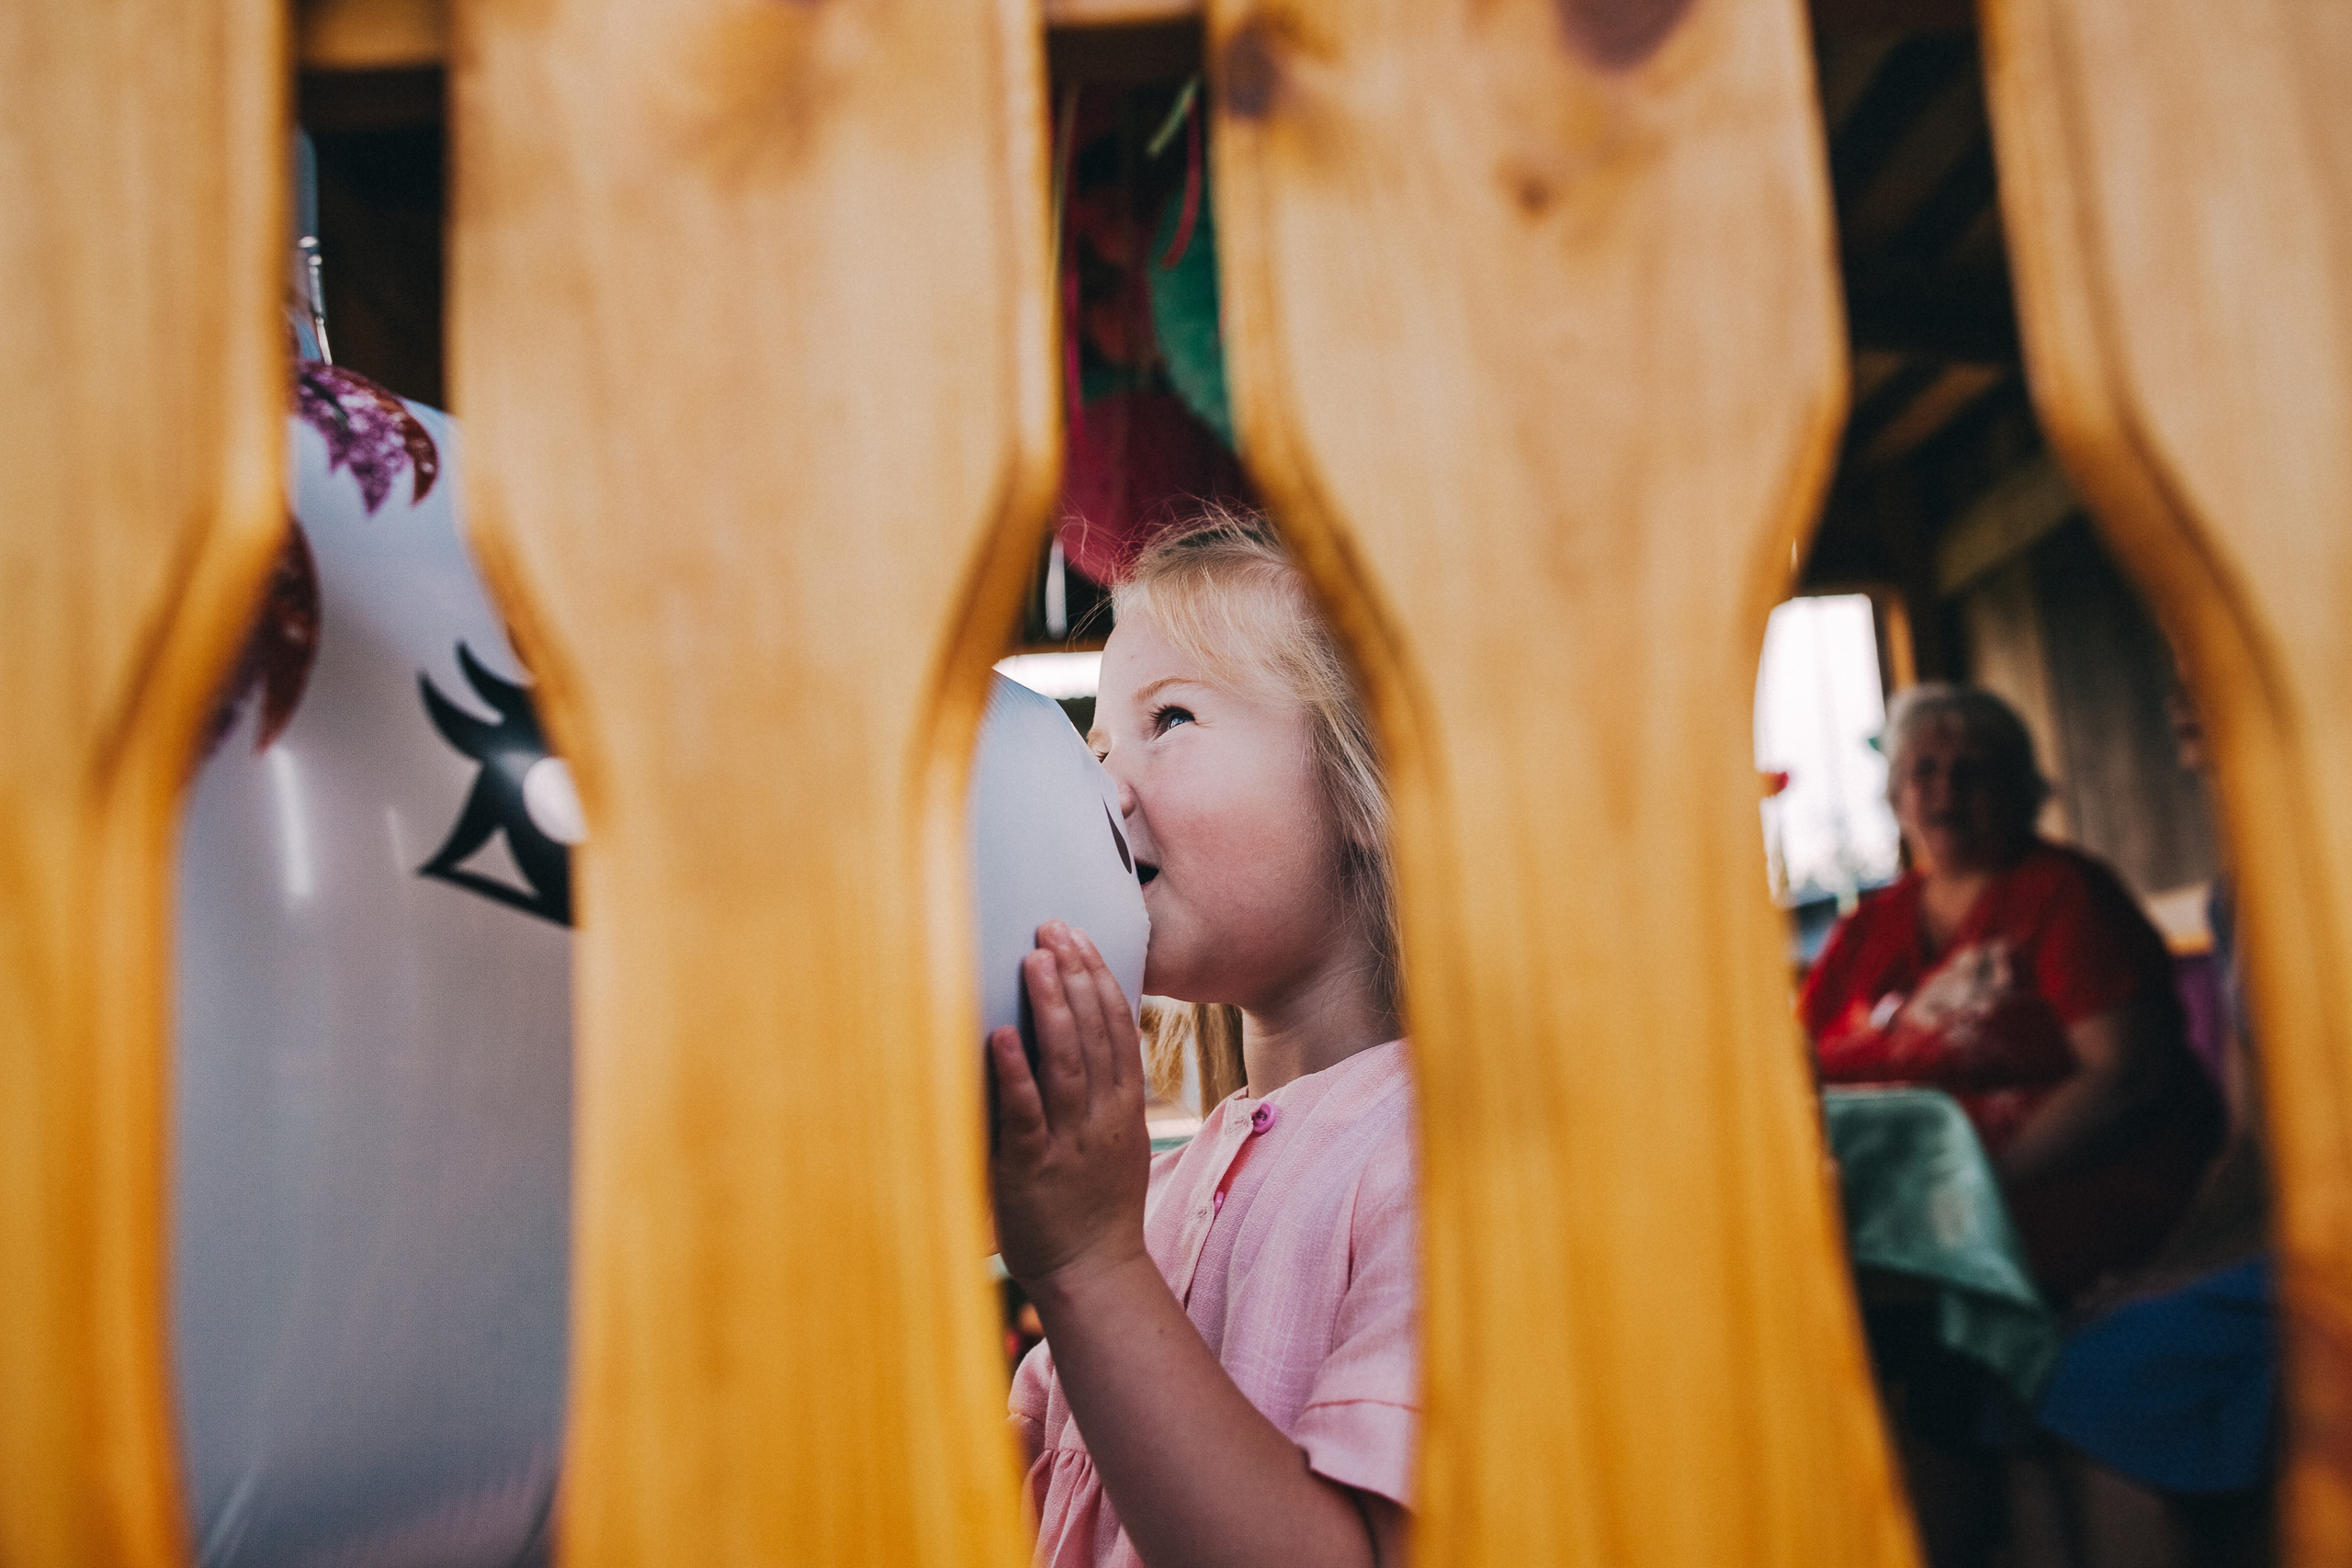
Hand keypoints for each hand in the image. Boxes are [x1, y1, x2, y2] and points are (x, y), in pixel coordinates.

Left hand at [988, 921, 1151, 1288]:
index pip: (1118, 1026)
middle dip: (1075, 975)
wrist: (1094, 1274)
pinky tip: (1000, 1036)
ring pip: (1067, 1064)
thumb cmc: (1096, 1205)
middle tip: (1053, 929)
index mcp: (1123, 1107)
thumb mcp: (1115, 1139)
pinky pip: (1026, 1114)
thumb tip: (1083, 1032)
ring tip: (1035, 961)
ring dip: (1051, 1008)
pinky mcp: (1032, 1169)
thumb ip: (1104, 1089)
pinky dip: (1015, 1073)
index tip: (1078, 937)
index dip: (1099, 977)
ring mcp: (1070, 1143)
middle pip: (1096, 1033)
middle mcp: (1103, 1118)